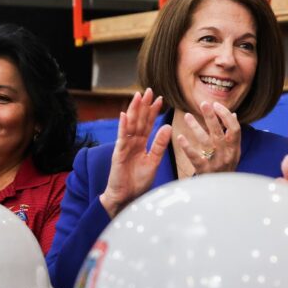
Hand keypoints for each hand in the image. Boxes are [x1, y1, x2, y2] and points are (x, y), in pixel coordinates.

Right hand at [99, 89, 171, 217]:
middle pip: (139, 121)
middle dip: (144, 106)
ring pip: (130, 125)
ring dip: (133, 110)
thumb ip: (159, 145)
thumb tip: (168, 127)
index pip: (148, 124)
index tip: (161, 99)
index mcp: (141, 144)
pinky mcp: (118, 153)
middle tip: (149, 90)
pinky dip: (123, 126)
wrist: (126, 197)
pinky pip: (121, 138)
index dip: (153, 112)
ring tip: (137, 96)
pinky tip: (125, 115)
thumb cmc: (138, 181)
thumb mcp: (153, 161)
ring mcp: (124, 146)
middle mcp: (132, 142)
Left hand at [175, 101, 241, 174]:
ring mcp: (216, 163)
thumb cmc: (225, 169)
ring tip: (187, 116)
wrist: (222, 193)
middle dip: (211, 116)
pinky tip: (180, 137)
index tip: (216, 105)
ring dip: (196, 127)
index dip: (226, 116)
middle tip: (203, 104)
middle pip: (219, 132)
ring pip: (206, 141)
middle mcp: (227, 155)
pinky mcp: (204, 170)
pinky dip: (187, 147)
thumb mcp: (233, 153)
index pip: (235, 129)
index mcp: (235, 149)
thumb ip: (232, 135)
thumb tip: (233, 115)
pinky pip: (195, 157)